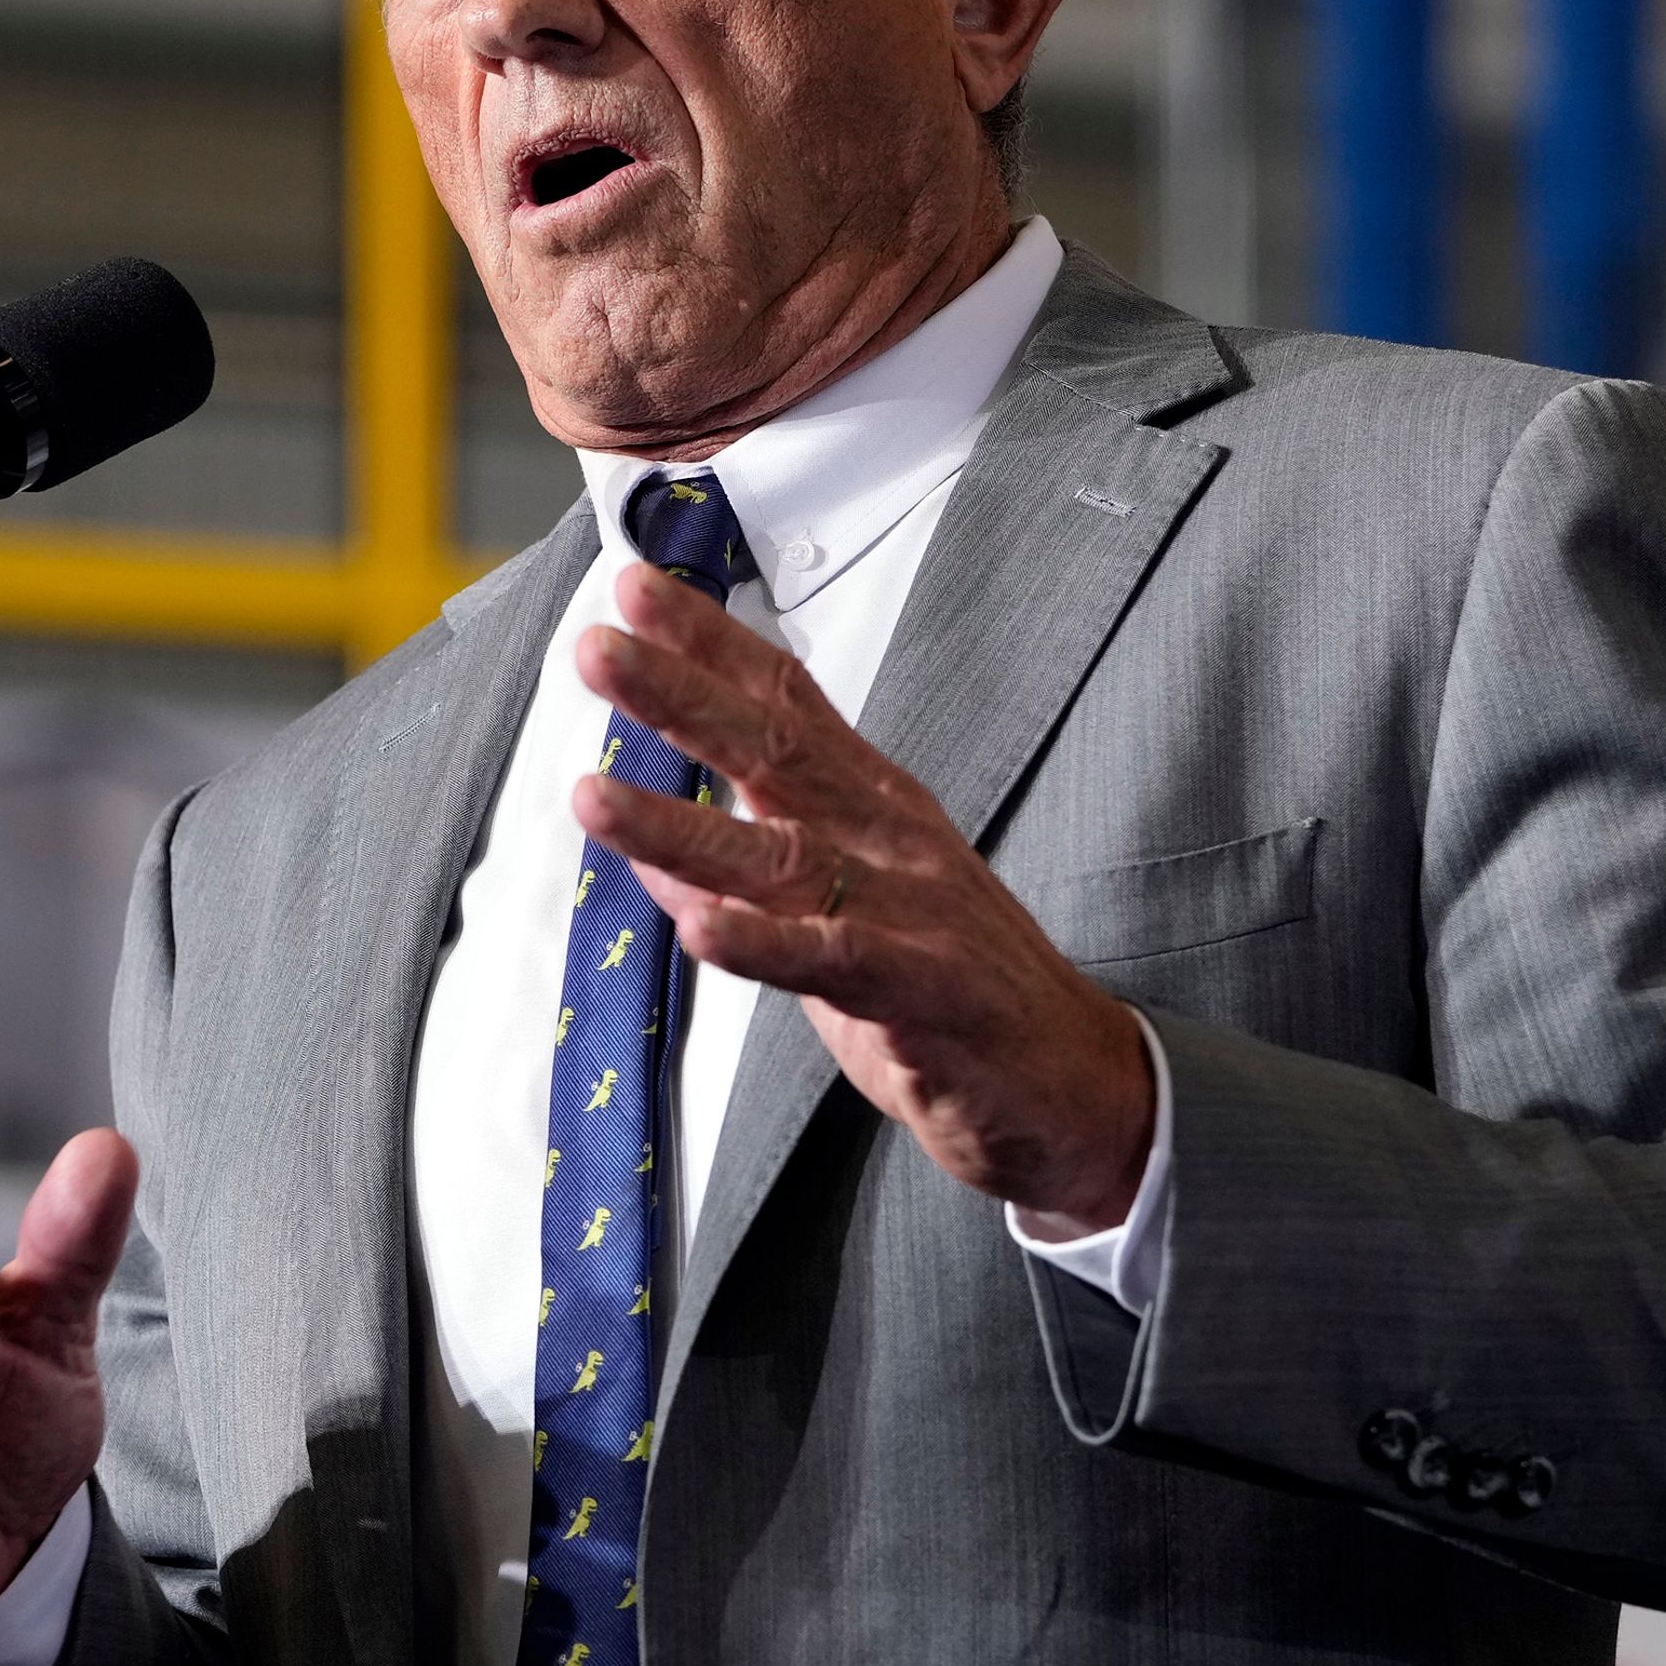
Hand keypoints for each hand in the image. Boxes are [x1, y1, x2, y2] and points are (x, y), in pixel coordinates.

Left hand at [575, 563, 1151, 1231]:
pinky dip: (759, 942)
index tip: (635, 587)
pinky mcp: (917, 987)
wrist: (1071, 1078)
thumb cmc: (952, 984)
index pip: (783, 700)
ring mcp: (904, 907)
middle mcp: (884, 836)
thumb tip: (651, 852)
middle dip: (679, 695)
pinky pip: (827, 958)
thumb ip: (748, 873)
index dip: (710, 642)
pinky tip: (700, 927)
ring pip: (777, 854)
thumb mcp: (840, 909)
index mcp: (869, 803)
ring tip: (594, 796)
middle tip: (601, 649)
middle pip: (773, 750)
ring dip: (678, 825)